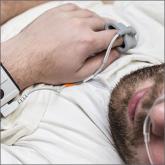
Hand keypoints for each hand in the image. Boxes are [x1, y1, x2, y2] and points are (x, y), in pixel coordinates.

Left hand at [1, 3, 122, 90]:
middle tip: (105, 39)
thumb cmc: (51, 69)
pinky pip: (78, 8)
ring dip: (96, 23)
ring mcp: (68, 15)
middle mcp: (80, 24)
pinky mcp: (58, 11)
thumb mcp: (79, 74)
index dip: (120, 39)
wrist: (26, 58)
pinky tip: (80, 24)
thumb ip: (101, 63)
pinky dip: (83, 15)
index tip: (120, 42)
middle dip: (108, 32)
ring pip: (92, 14)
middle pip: (104, 23)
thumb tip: (115, 53)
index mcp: (87, 41)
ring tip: (93, 33)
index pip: (113, 36)